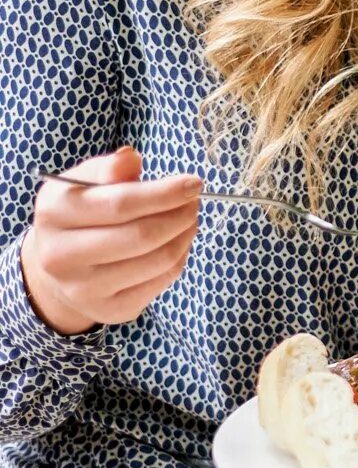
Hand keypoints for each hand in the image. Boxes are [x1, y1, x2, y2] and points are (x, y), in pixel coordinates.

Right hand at [18, 147, 202, 335]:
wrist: (59, 264)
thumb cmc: (81, 212)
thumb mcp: (86, 181)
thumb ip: (109, 169)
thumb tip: (130, 157)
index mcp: (54, 214)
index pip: (120, 204)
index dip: (164, 193)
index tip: (194, 183)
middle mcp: (61, 256)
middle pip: (142, 236)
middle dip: (180, 215)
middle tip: (194, 202)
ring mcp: (83, 289)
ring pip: (158, 260)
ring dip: (185, 236)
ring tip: (188, 219)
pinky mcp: (109, 310)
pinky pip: (161, 280)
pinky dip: (180, 257)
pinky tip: (176, 242)